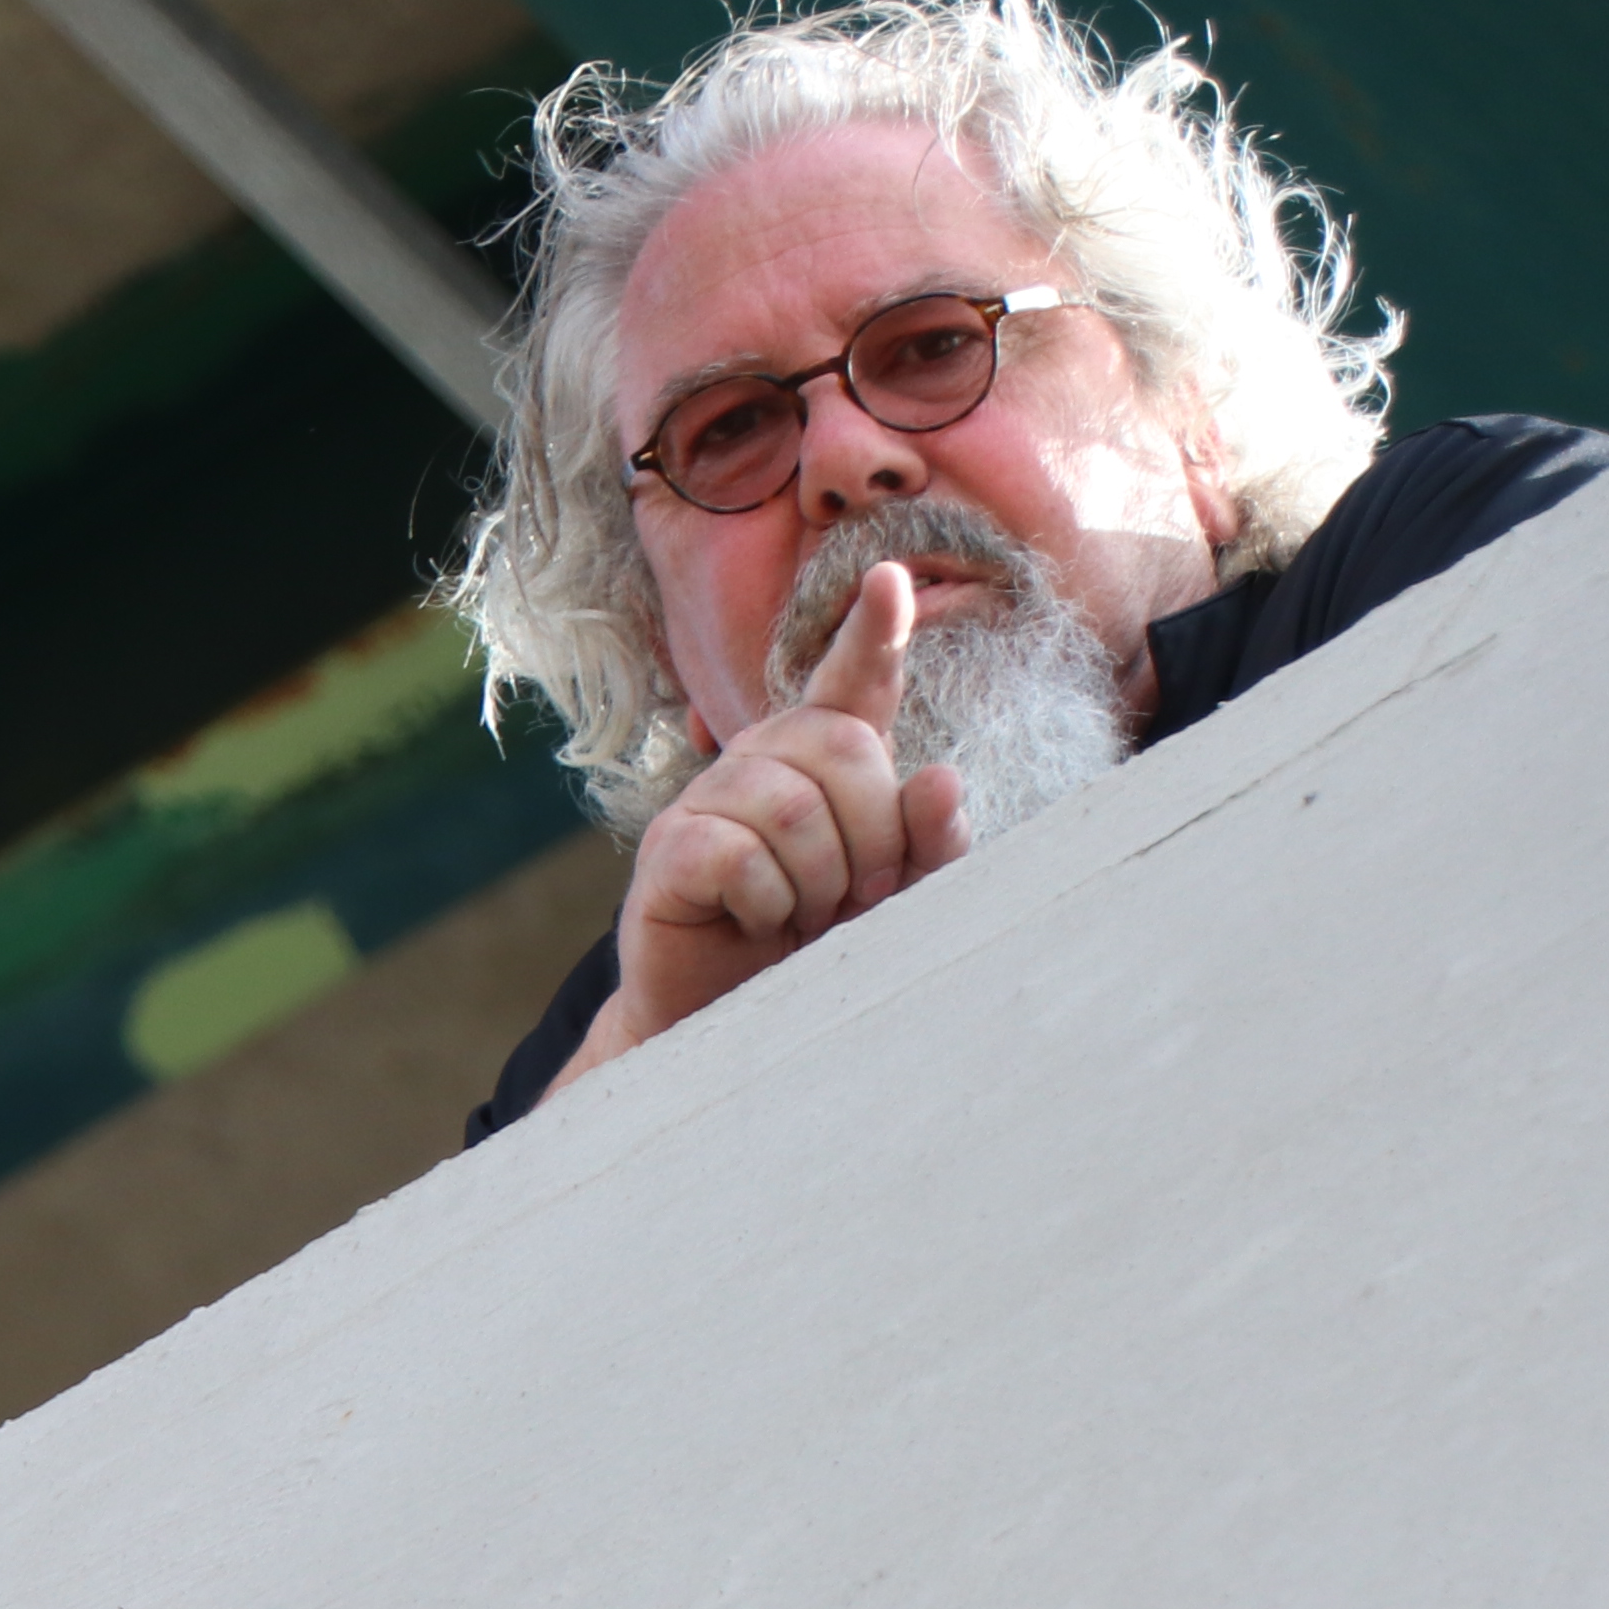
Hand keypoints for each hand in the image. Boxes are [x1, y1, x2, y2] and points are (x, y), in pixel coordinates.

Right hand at [575, 562, 973, 1087]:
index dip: (872, 632)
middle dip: (871, 834)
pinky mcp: (669, 850)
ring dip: (820, 879)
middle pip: (841, 749)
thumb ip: (929, 843)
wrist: (732, 1028)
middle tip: (855, 897)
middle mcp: (763, 762)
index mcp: (823, 761)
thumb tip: (940, 778)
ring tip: (805, 916)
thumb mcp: (897, 899)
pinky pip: (736, 852)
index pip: (852, 682)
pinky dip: (766, 901)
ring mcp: (708, 801)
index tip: (889, 580)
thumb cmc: (818, 953)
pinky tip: (756, 921)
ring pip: (793, 806)